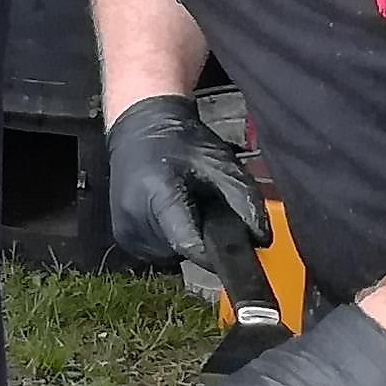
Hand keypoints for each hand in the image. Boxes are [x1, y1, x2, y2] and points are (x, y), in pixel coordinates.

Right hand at [103, 92, 267, 290]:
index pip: (189, 245)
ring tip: (185, 207)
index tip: (234, 249)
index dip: (216, 253)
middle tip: (205, 209)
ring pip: (171, 256)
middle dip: (202, 238)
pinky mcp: (123, 239)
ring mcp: (125, 232)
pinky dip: (170, 239)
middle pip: (183, 252)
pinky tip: (171, 214)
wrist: (140, 129)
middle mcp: (134, 220)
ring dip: (185, 239)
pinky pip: (158, 252)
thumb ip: (243, 199)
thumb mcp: (220, 162)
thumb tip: (262, 239)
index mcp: (157, 196)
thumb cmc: (180, 143)